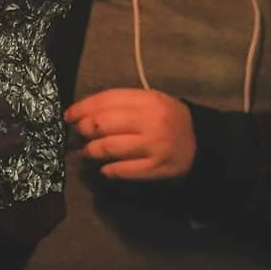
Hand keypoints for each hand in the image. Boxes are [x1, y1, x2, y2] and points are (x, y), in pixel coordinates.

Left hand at [64, 87, 195, 180]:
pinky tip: (105, 168)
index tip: (68, 115)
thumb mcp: (151, 102)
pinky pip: (122, 170)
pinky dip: (108, 170)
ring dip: (92, 151)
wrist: (202, 144)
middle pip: (103, 123)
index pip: (107, 100)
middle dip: (84, 129)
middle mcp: (150, 121)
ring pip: (109, 147)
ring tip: (88, 152)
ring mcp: (153, 145)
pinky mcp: (155, 168)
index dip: (83, 107)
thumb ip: (122, 104)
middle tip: (78, 135)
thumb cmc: (169, 119)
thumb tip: (84, 113)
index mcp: (148, 99)